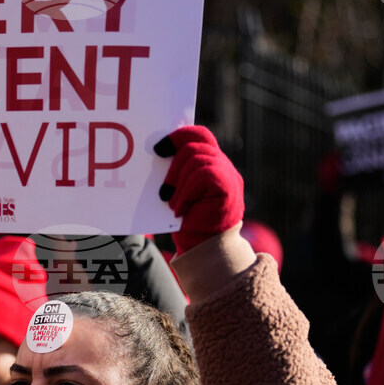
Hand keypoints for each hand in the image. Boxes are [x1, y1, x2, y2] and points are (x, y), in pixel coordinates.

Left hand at [154, 126, 244, 255]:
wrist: (204, 249)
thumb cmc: (188, 221)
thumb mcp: (178, 191)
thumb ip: (176, 172)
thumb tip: (154, 155)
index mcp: (211, 163)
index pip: (199, 135)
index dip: (179, 136)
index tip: (158, 149)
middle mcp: (223, 165)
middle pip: (197, 143)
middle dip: (174, 162)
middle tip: (162, 187)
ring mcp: (229, 175)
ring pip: (197, 159)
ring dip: (177, 182)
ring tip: (170, 202)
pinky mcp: (229, 187)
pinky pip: (202, 175)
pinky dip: (186, 192)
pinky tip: (179, 209)